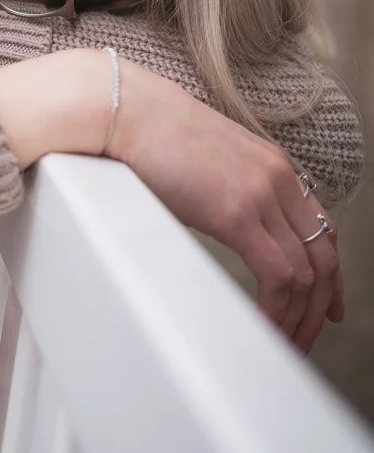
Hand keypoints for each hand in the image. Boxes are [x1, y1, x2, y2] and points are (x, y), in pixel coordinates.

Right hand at [0, 50, 342, 353]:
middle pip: (323, 254)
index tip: (325, 303)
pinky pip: (278, 275)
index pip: (321, 226)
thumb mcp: (204, 162)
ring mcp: (261, 194)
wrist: (123, 109)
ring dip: (298, 316)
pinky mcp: (238, 213)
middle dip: (318, 304)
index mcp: (271, 165)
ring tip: (283, 343)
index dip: (330, 272)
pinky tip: (267, 326)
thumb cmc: (147, 132)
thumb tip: (220, 222)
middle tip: (305, 337)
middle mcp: (277, 178)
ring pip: (306, 271)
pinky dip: (279, 309)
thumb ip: (224, 190)